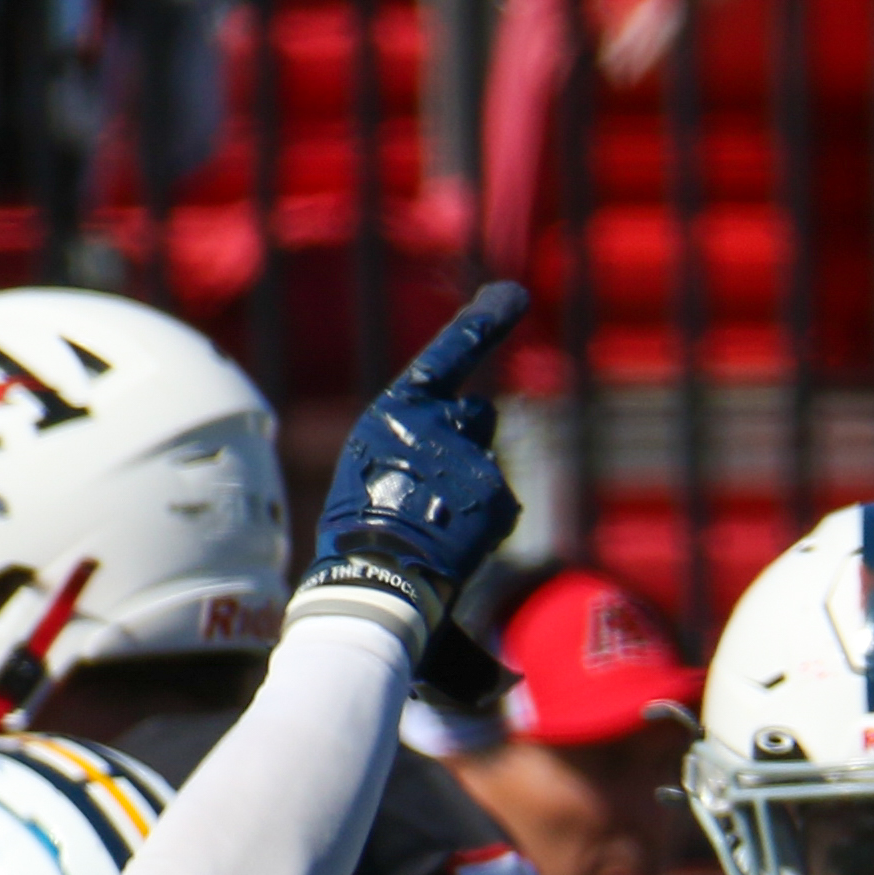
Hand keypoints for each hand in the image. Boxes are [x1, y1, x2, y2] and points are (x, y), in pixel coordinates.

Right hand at [311, 284, 529, 639]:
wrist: (376, 579)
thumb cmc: (360, 531)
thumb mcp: (371, 465)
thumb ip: (416, 440)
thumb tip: (463, 429)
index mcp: (398, 410)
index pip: (449, 355)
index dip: (484, 323)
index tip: (513, 295)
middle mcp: (439, 425)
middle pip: (477, 415)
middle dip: (467, 442)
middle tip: (438, 487)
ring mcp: (472, 460)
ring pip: (485, 468)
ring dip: (471, 492)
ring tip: (435, 526)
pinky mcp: (498, 495)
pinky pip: (499, 505)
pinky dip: (484, 525)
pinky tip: (455, 544)